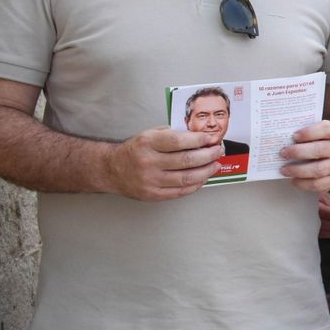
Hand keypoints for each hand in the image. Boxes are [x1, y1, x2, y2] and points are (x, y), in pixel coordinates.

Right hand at [106, 126, 223, 200]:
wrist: (111, 169)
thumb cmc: (136, 150)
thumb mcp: (150, 135)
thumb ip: (173, 135)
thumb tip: (201, 137)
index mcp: (147, 143)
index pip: (179, 141)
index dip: (199, 140)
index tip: (211, 139)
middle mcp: (148, 162)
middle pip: (186, 160)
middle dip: (208, 155)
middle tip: (218, 151)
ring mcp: (150, 180)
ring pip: (186, 178)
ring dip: (206, 171)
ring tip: (215, 165)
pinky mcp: (152, 194)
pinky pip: (180, 192)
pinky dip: (195, 185)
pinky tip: (203, 178)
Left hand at [279, 120, 329, 194]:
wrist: (328, 156)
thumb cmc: (314, 142)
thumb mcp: (309, 133)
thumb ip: (298, 133)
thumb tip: (277, 136)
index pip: (326, 129)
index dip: (310, 132)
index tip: (294, 136)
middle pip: (320, 150)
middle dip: (299, 152)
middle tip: (283, 154)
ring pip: (319, 169)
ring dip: (299, 170)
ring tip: (284, 170)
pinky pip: (319, 184)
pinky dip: (304, 184)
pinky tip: (294, 180)